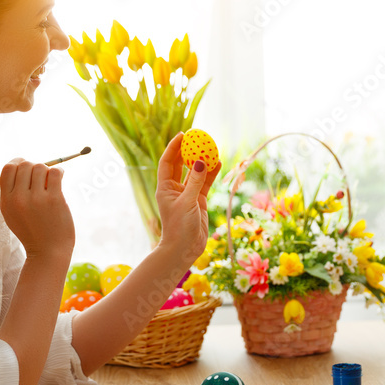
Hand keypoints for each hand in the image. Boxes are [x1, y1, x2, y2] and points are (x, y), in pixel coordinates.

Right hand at [0, 158, 74, 261]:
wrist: (48, 252)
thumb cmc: (32, 231)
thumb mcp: (12, 214)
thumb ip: (12, 192)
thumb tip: (22, 164)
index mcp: (6, 201)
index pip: (8, 169)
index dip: (18, 162)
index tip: (26, 167)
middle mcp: (19, 199)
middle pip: (25, 165)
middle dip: (34, 167)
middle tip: (41, 177)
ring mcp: (37, 199)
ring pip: (41, 167)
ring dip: (48, 170)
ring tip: (51, 181)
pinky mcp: (54, 199)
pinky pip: (55, 172)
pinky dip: (59, 172)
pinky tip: (59, 178)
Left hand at [155, 133, 220, 266]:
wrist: (184, 249)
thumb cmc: (179, 227)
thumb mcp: (187, 203)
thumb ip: (195, 182)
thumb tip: (200, 161)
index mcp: (165, 188)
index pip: (167, 162)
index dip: (173, 148)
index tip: (183, 135)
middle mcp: (175, 189)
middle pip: (180, 164)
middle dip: (188, 151)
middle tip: (197, 138)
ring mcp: (187, 194)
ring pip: (195, 173)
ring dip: (202, 161)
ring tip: (211, 148)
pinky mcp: (199, 201)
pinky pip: (205, 183)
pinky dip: (211, 174)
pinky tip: (218, 163)